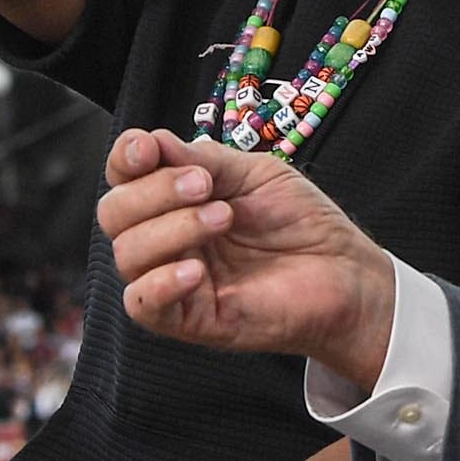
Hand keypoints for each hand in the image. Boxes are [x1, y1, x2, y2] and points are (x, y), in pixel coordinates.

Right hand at [98, 128, 396, 386]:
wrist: (345, 271)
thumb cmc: (302, 222)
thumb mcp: (254, 173)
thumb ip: (201, 159)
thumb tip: (149, 141)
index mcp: (175, 199)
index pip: (123, 177)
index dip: (124, 159)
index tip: (147, 148)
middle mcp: (166, 238)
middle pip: (114, 213)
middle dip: (153, 191)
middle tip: (206, 187)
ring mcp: (174, 279)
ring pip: (127, 254)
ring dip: (171, 229)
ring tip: (223, 218)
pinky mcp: (189, 319)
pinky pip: (142, 304)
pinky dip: (160, 282)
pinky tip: (196, 269)